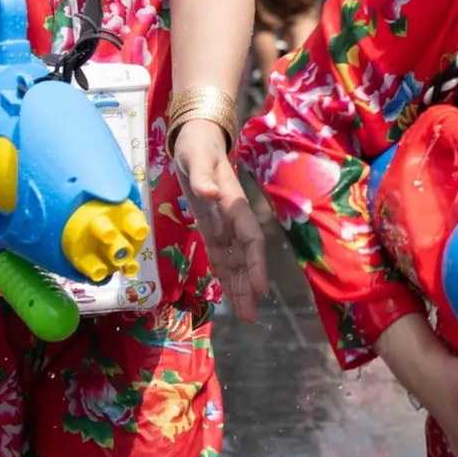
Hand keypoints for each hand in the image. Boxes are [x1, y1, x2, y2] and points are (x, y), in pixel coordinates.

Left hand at [173, 120, 267, 322]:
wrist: (197, 139)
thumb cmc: (199, 147)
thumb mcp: (198, 158)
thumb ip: (203, 176)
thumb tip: (207, 193)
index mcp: (234, 205)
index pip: (250, 240)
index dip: (256, 265)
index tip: (260, 289)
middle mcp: (233, 219)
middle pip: (245, 258)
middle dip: (250, 286)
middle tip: (252, 317)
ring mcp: (223, 224)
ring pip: (235, 261)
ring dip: (240, 287)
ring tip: (246, 315)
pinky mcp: (210, 226)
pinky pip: (221, 255)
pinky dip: (227, 275)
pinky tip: (230, 294)